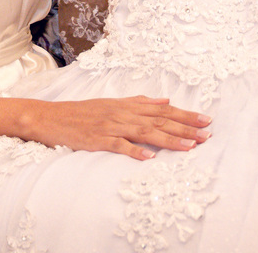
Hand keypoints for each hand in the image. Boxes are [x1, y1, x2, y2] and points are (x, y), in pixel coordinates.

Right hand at [22, 96, 211, 159]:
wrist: (51, 117)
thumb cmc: (82, 113)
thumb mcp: (112, 103)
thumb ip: (139, 102)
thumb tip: (165, 100)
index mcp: (127, 105)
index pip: (163, 110)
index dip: (185, 115)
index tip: (206, 120)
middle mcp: (122, 114)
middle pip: (159, 120)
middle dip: (185, 127)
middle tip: (207, 133)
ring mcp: (111, 126)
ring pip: (145, 132)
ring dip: (169, 139)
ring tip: (190, 146)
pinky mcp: (98, 140)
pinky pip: (119, 146)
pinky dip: (135, 151)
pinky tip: (150, 157)